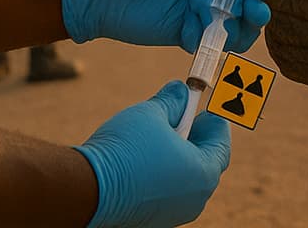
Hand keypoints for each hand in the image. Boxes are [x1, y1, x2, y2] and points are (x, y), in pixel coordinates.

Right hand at [75, 81, 229, 227]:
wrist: (86, 188)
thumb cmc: (124, 150)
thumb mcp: (152, 113)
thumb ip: (173, 101)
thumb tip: (181, 93)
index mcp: (204, 173)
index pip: (221, 143)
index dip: (214, 122)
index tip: (204, 109)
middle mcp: (195, 199)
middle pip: (206, 162)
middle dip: (195, 137)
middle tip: (182, 118)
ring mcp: (174, 213)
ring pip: (186, 179)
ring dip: (178, 156)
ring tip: (159, 137)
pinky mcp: (154, 220)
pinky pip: (168, 193)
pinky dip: (163, 174)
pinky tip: (145, 159)